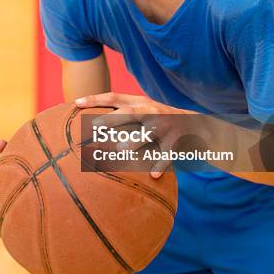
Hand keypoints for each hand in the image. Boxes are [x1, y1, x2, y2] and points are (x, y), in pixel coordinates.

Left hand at [75, 93, 194, 177]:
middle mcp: (151, 111)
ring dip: (135, 140)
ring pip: (148, 132)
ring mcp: (164, 125)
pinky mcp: (176, 140)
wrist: (196, 126)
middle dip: (112, 117)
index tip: (76, 103)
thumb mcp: (143, 112)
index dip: (96, 99)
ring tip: (121, 149)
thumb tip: (90, 126)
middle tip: (94, 126)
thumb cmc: (160, 122)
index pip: (115, 97)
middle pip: (129, 112)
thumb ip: (123, 116)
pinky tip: (152, 175)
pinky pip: (167, 153)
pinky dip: (160, 163)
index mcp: (140, 103)